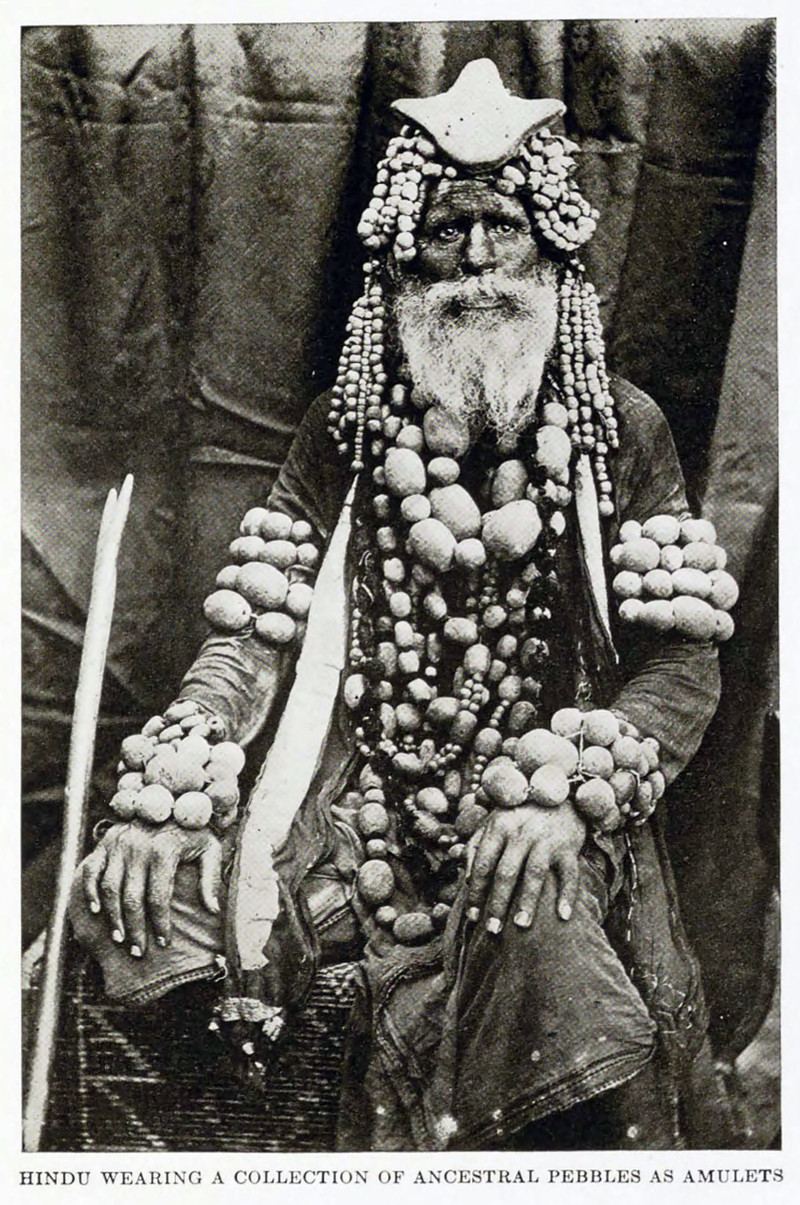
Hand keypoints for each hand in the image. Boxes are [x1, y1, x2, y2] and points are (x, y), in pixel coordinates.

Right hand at [80, 820, 221, 956]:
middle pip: (131, 898)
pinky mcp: (105, 842)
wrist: (170, 799)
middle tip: (138, 951)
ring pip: (109, 889)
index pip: (159, 897)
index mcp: (164, 849)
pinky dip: (89, 892)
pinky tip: (96, 912)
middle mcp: (138, 846)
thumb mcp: (209, 848)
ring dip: (112, 917)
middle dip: (134, 929)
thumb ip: (210, 878)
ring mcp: (118, 844)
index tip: (163, 943)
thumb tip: (212, 909)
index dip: (160, 923)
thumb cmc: (192, 830)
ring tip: (120, 939)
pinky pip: (91, 871)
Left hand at [465, 803, 585, 933]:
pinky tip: (563, 916)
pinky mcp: (569, 846)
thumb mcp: (493, 822)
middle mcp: (521, 833)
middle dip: (497, 903)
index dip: (476, 892)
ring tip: (520, 926)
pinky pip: (569, 874)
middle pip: (506, 873)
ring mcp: (546, 839)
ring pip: (534, 874)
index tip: (472, 916)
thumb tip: (466, 879)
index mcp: (498, 827)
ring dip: (527, 902)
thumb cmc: (520, 814)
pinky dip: (567, 895)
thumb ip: (476, 846)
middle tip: (492, 930)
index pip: (484, 865)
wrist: (560, 792)